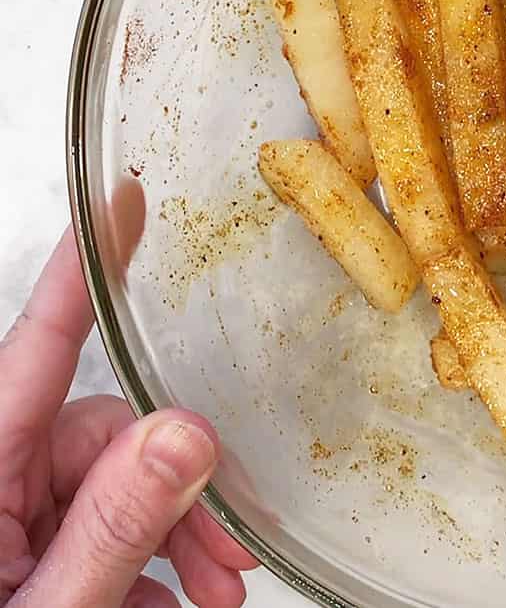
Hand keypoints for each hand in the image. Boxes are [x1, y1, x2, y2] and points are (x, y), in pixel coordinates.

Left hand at [1, 198, 257, 606]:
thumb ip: (111, 527)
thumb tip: (185, 433)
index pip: (36, 345)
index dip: (85, 266)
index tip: (122, 195)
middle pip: (102, 434)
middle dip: (179, 488)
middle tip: (226, 564)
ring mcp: (3, 517)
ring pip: (113, 485)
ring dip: (172, 539)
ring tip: (207, 602)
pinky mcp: (20, 548)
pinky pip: (97, 528)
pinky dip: (145, 568)